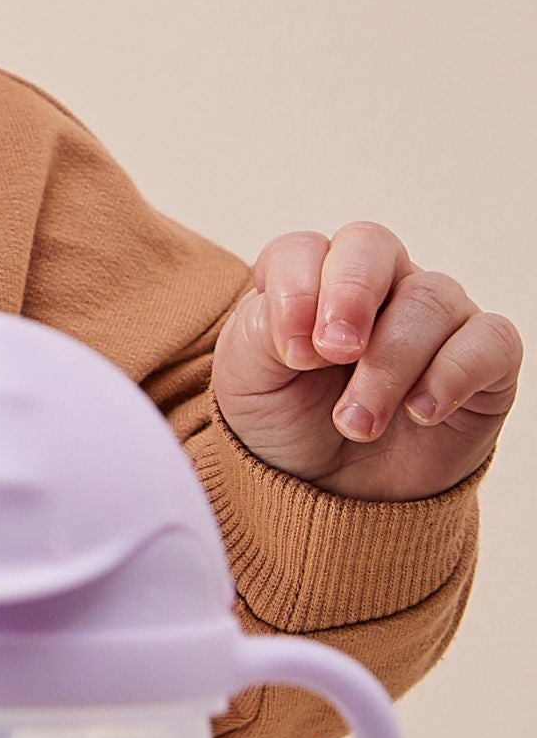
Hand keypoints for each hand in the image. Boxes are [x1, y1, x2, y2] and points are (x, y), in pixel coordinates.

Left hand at [212, 222, 519, 498]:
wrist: (330, 492)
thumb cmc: (285, 418)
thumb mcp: (246, 378)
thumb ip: (262, 333)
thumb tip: (312, 330)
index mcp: (308, 277)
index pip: (304, 250)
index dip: (296, 290)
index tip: (293, 351)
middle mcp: (375, 284)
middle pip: (371, 245)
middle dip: (351, 295)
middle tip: (335, 352)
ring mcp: (431, 316)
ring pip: (429, 298)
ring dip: (389, 364)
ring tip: (357, 422)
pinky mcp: (482, 359)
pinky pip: (490, 340)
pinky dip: (454, 374)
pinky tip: (420, 412)